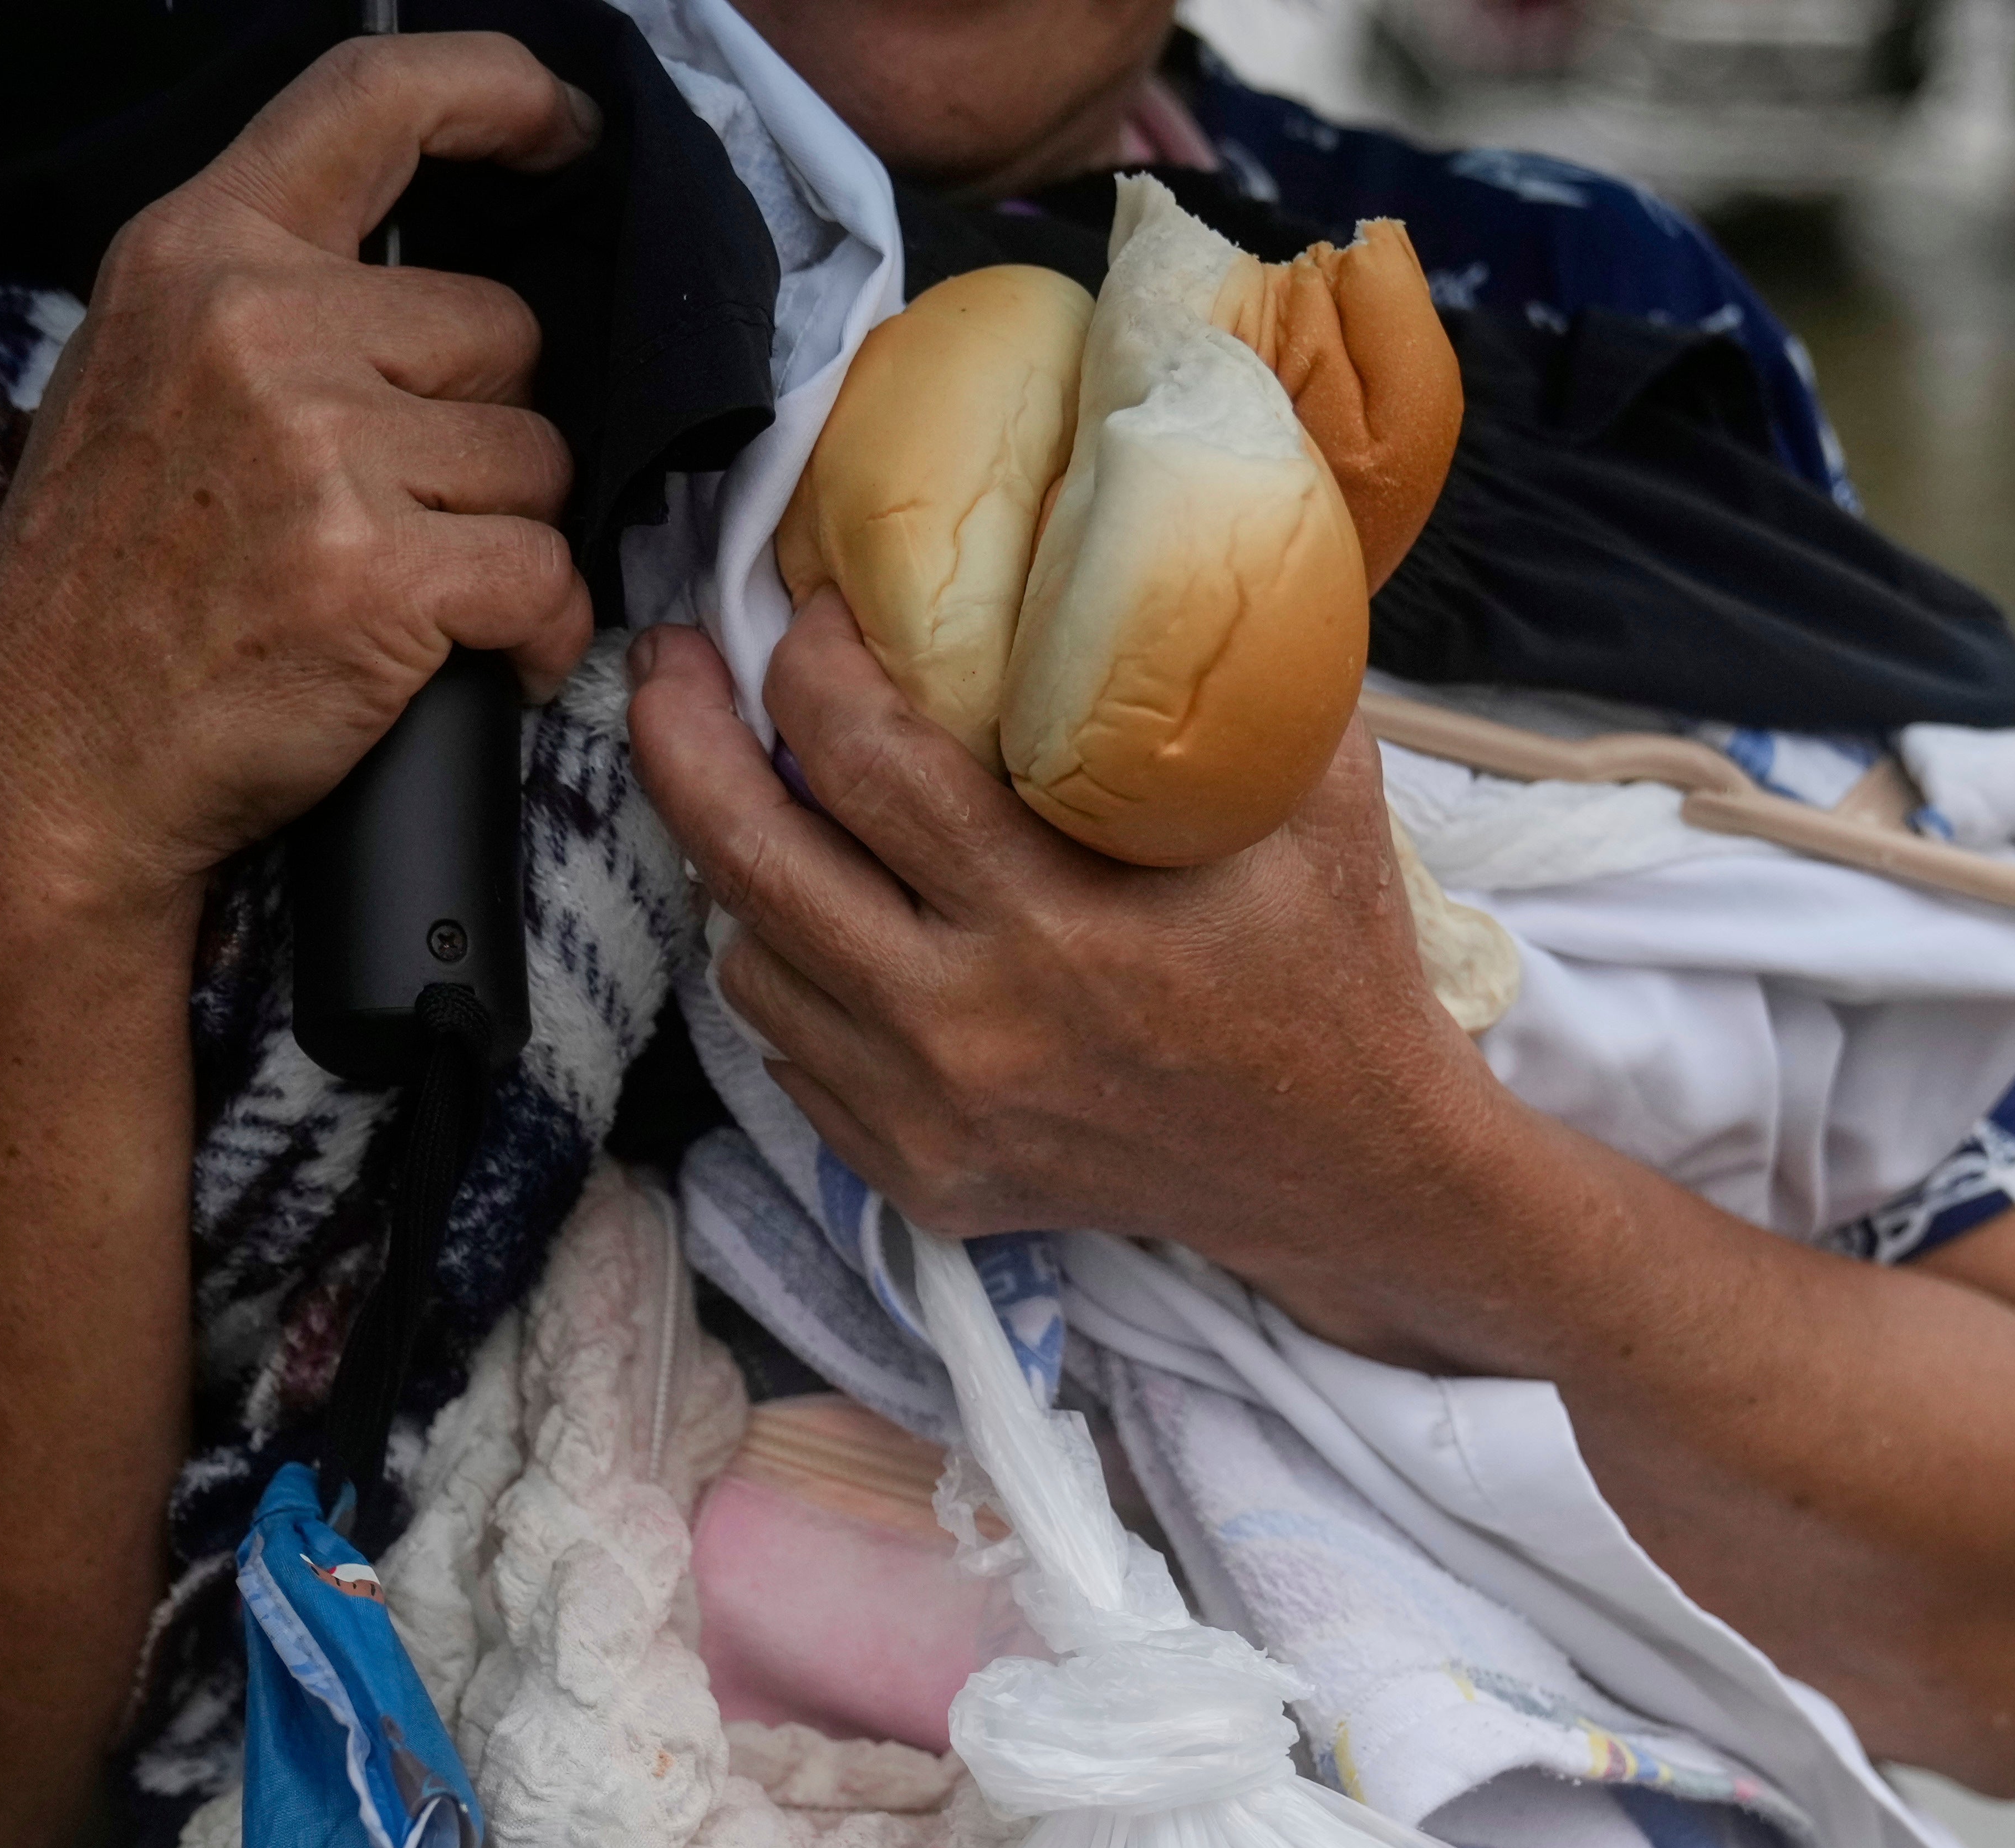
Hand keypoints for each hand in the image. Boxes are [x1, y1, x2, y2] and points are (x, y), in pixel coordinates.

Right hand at [0, 34, 603, 929]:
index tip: (563, 125)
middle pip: (500, 327)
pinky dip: (536, 635)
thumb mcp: (144, 376)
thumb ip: (270, 299)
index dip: (501, 93)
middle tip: (395, 514)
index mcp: (197, 253)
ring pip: (535, 458)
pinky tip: (476, 665)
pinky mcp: (377, 571)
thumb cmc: (108, 587)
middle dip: (483, 426)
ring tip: (404, 594)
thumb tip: (428, 283)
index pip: (377, 98)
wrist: (50, 765)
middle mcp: (256, 323)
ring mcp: (317, 446)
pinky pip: (548, 576)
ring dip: (505, 533)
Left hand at [625, 597, 1513, 1324]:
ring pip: (750, 959)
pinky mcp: (919, 1174)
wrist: (1344, 1170)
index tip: (811, 615)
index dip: (808, 664)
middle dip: (683, 737)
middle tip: (670, 664)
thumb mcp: (1310, 787)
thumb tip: (1157, 506)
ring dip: (741, 865)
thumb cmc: (1328, 960)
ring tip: (759, 792)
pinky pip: (788, 1055)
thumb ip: (1224, 658)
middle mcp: (970, 1023)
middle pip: (754, 857)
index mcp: (1056, 919)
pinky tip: (828, 920)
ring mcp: (931, 1112)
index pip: (861, 760)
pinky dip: (791, 975)